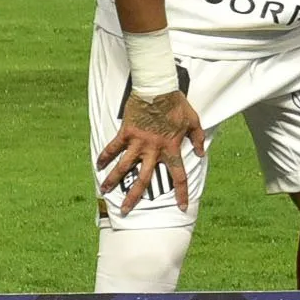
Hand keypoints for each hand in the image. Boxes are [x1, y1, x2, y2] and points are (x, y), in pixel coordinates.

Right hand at [94, 89, 206, 219]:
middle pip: (143, 179)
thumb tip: (201, 154)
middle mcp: (153, 150)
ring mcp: (138, 142)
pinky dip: (105, 155)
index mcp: (171, 148)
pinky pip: (113, 147)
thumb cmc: (177, 104)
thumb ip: (198, 139)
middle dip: (134, 197)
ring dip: (113, 179)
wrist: (158, 88)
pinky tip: (98, 165)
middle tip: (125, 210)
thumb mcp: (194, 121)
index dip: (181, 193)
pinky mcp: (126, 132)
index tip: (181, 207)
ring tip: (104, 190)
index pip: (179, 175)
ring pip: (123, 166)